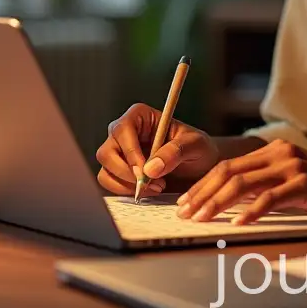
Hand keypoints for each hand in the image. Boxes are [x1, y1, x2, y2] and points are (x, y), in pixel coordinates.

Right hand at [96, 103, 218, 196]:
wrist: (200, 166)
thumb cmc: (198, 149)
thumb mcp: (195, 145)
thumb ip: (176, 151)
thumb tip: (151, 168)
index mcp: (141, 116)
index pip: (122, 129)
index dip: (130, 152)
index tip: (144, 171)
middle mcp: (126, 132)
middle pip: (106, 152)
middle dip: (126, 173)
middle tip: (150, 184)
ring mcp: (120, 152)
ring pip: (105, 170)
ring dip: (127, 185)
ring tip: (156, 187)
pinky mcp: (120, 171)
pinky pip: (109, 183)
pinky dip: (126, 192)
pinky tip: (149, 191)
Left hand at [174, 138, 306, 231]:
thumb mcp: (296, 185)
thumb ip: (268, 186)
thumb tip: (233, 203)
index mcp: (277, 150)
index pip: (230, 165)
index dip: (204, 184)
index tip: (187, 202)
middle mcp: (283, 152)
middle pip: (230, 170)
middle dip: (202, 193)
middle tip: (185, 212)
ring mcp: (295, 165)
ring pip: (244, 182)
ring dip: (217, 202)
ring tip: (201, 219)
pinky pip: (271, 197)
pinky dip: (251, 211)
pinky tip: (237, 224)